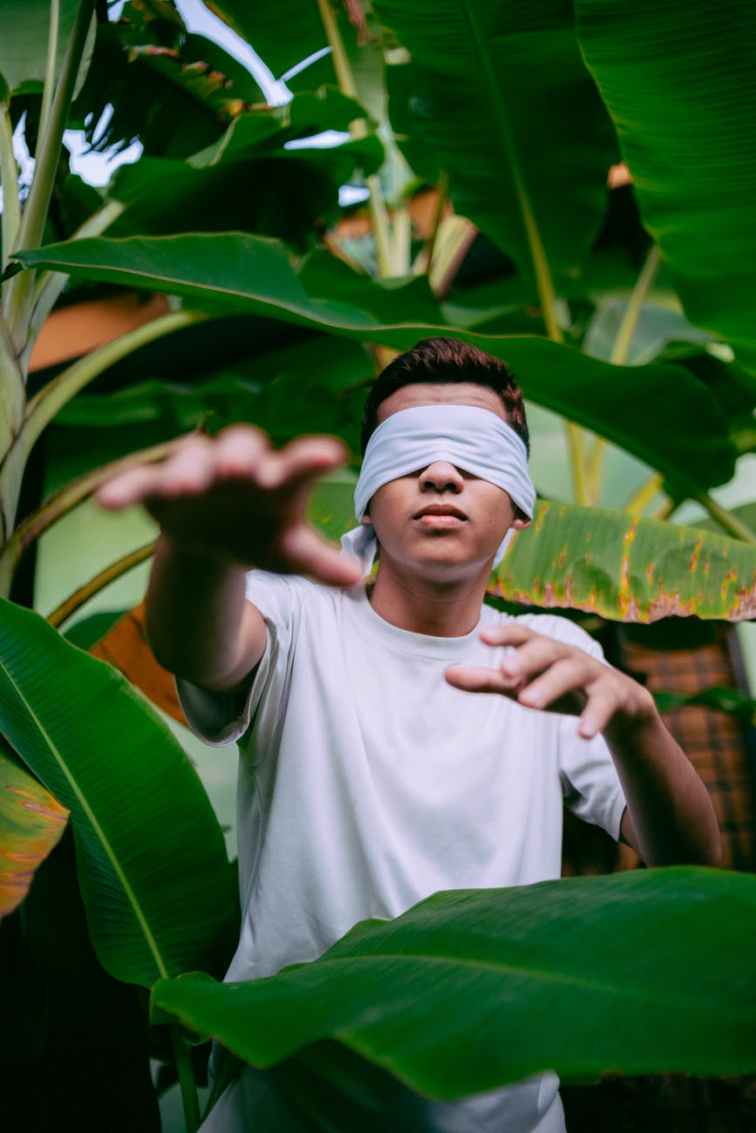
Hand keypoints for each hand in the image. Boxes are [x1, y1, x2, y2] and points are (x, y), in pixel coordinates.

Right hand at [94, 424, 362, 587]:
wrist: (215, 537)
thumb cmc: (262, 536)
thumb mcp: (290, 553)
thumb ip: (320, 563)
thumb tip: (355, 578)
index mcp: (278, 479)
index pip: (297, 465)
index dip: (310, 459)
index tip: (331, 456)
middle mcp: (237, 465)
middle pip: (240, 450)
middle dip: (239, 459)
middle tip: (240, 470)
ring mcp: (196, 472)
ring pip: (190, 461)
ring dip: (185, 471)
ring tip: (183, 487)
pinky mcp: (157, 486)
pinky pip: (139, 481)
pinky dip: (124, 489)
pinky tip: (106, 504)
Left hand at [444, 623, 656, 738]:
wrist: (618, 703)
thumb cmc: (559, 687)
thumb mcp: (523, 685)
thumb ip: (487, 680)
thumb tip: (446, 674)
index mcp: (544, 649)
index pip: (524, 635)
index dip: (506, 634)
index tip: (483, 637)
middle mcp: (567, 655)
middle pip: (547, 650)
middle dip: (526, 658)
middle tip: (504, 671)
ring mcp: (593, 673)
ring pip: (572, 673)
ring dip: (550, 686)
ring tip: (527, 703)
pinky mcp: (614, 694)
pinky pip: (604, 704)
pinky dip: (594, 717)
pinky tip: (582, 735)